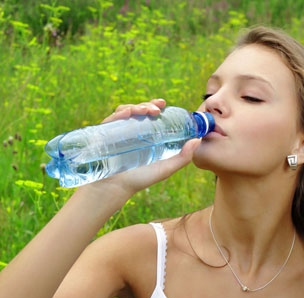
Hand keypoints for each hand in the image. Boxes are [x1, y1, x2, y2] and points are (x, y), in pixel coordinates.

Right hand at [80, 99, 200, 205]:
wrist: (115, 188)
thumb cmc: (139, 179)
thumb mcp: (165, 169)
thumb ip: (182, 157)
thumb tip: (198, 140)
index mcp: (145, 136)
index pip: (151, 116)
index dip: (156, 107)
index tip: (164, 104)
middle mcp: (131, 131)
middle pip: (139, 111)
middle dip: (148, 105)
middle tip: (157, 108)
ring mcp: (118, 131)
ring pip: (127, 111)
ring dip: (137, 106)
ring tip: (146, 111)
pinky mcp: (106, 133)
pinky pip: (113, 118)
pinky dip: (121, 113)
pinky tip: (129, 113)